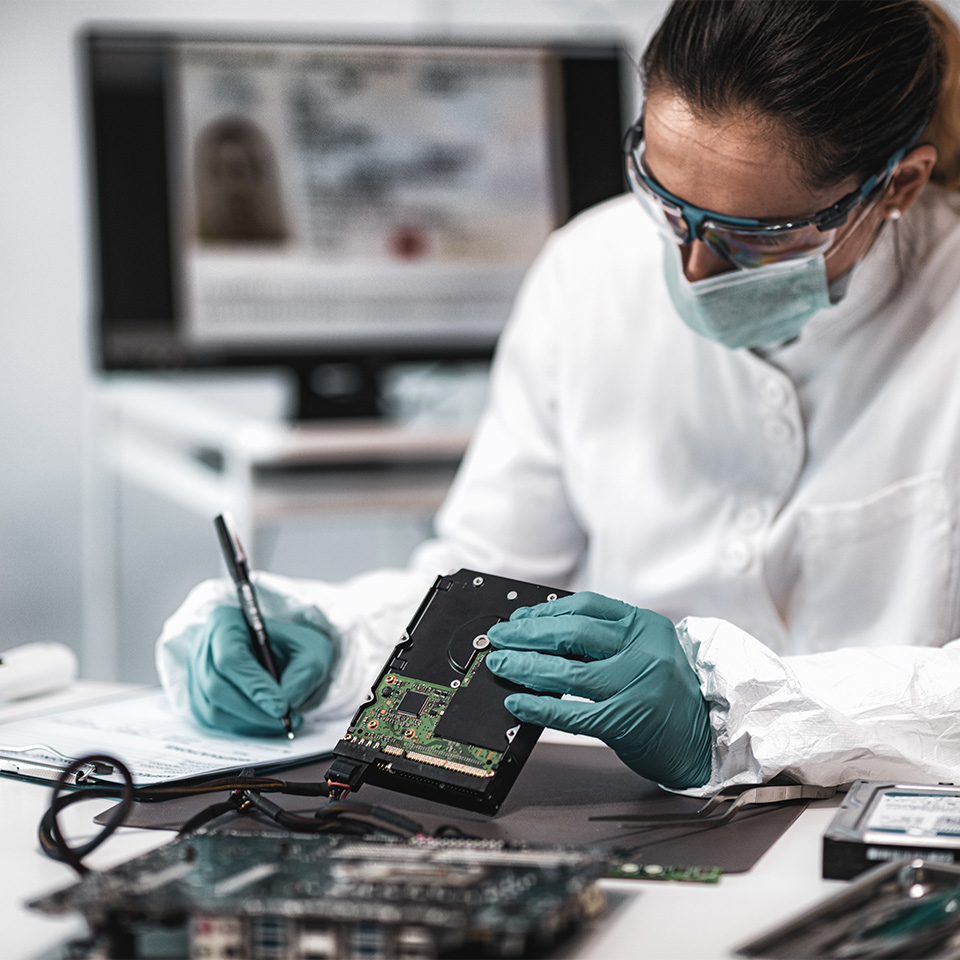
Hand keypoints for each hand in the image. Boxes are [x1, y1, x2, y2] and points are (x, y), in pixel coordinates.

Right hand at [185, 605, 334, 735]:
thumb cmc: (294, 645)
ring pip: (213, 709)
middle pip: (217, 686)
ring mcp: (196, 672)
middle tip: (287, 719)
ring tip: (284, 720)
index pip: (230, 658)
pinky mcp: (198, 696)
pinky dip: (244, 725)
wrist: (285, 653)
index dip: (255, 686)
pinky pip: (214, 720)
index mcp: (225, 621)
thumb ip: (304, 673)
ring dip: (251, 721)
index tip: (282, 706)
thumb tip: (287, 702)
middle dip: (254, 709)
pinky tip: (267, 720)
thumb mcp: (312, 649)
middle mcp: (203, 646)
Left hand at [485, 592, 711, 788]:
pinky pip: (572, 711)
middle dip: (528, 635)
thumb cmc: (669, 695)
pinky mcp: (627, 721)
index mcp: (647, 626)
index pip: (587, 606)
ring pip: (568, 671)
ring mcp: (637, 685)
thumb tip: (544, 636)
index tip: (521, 619)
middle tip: (499, 639)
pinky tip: (518, 701)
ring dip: (526, 666)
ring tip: (501, 664)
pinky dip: (539, 706)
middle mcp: (644, 650)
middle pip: (573, 633)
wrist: (707, 738)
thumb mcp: (647, 652)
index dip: (547, 611)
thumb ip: (606, 641)